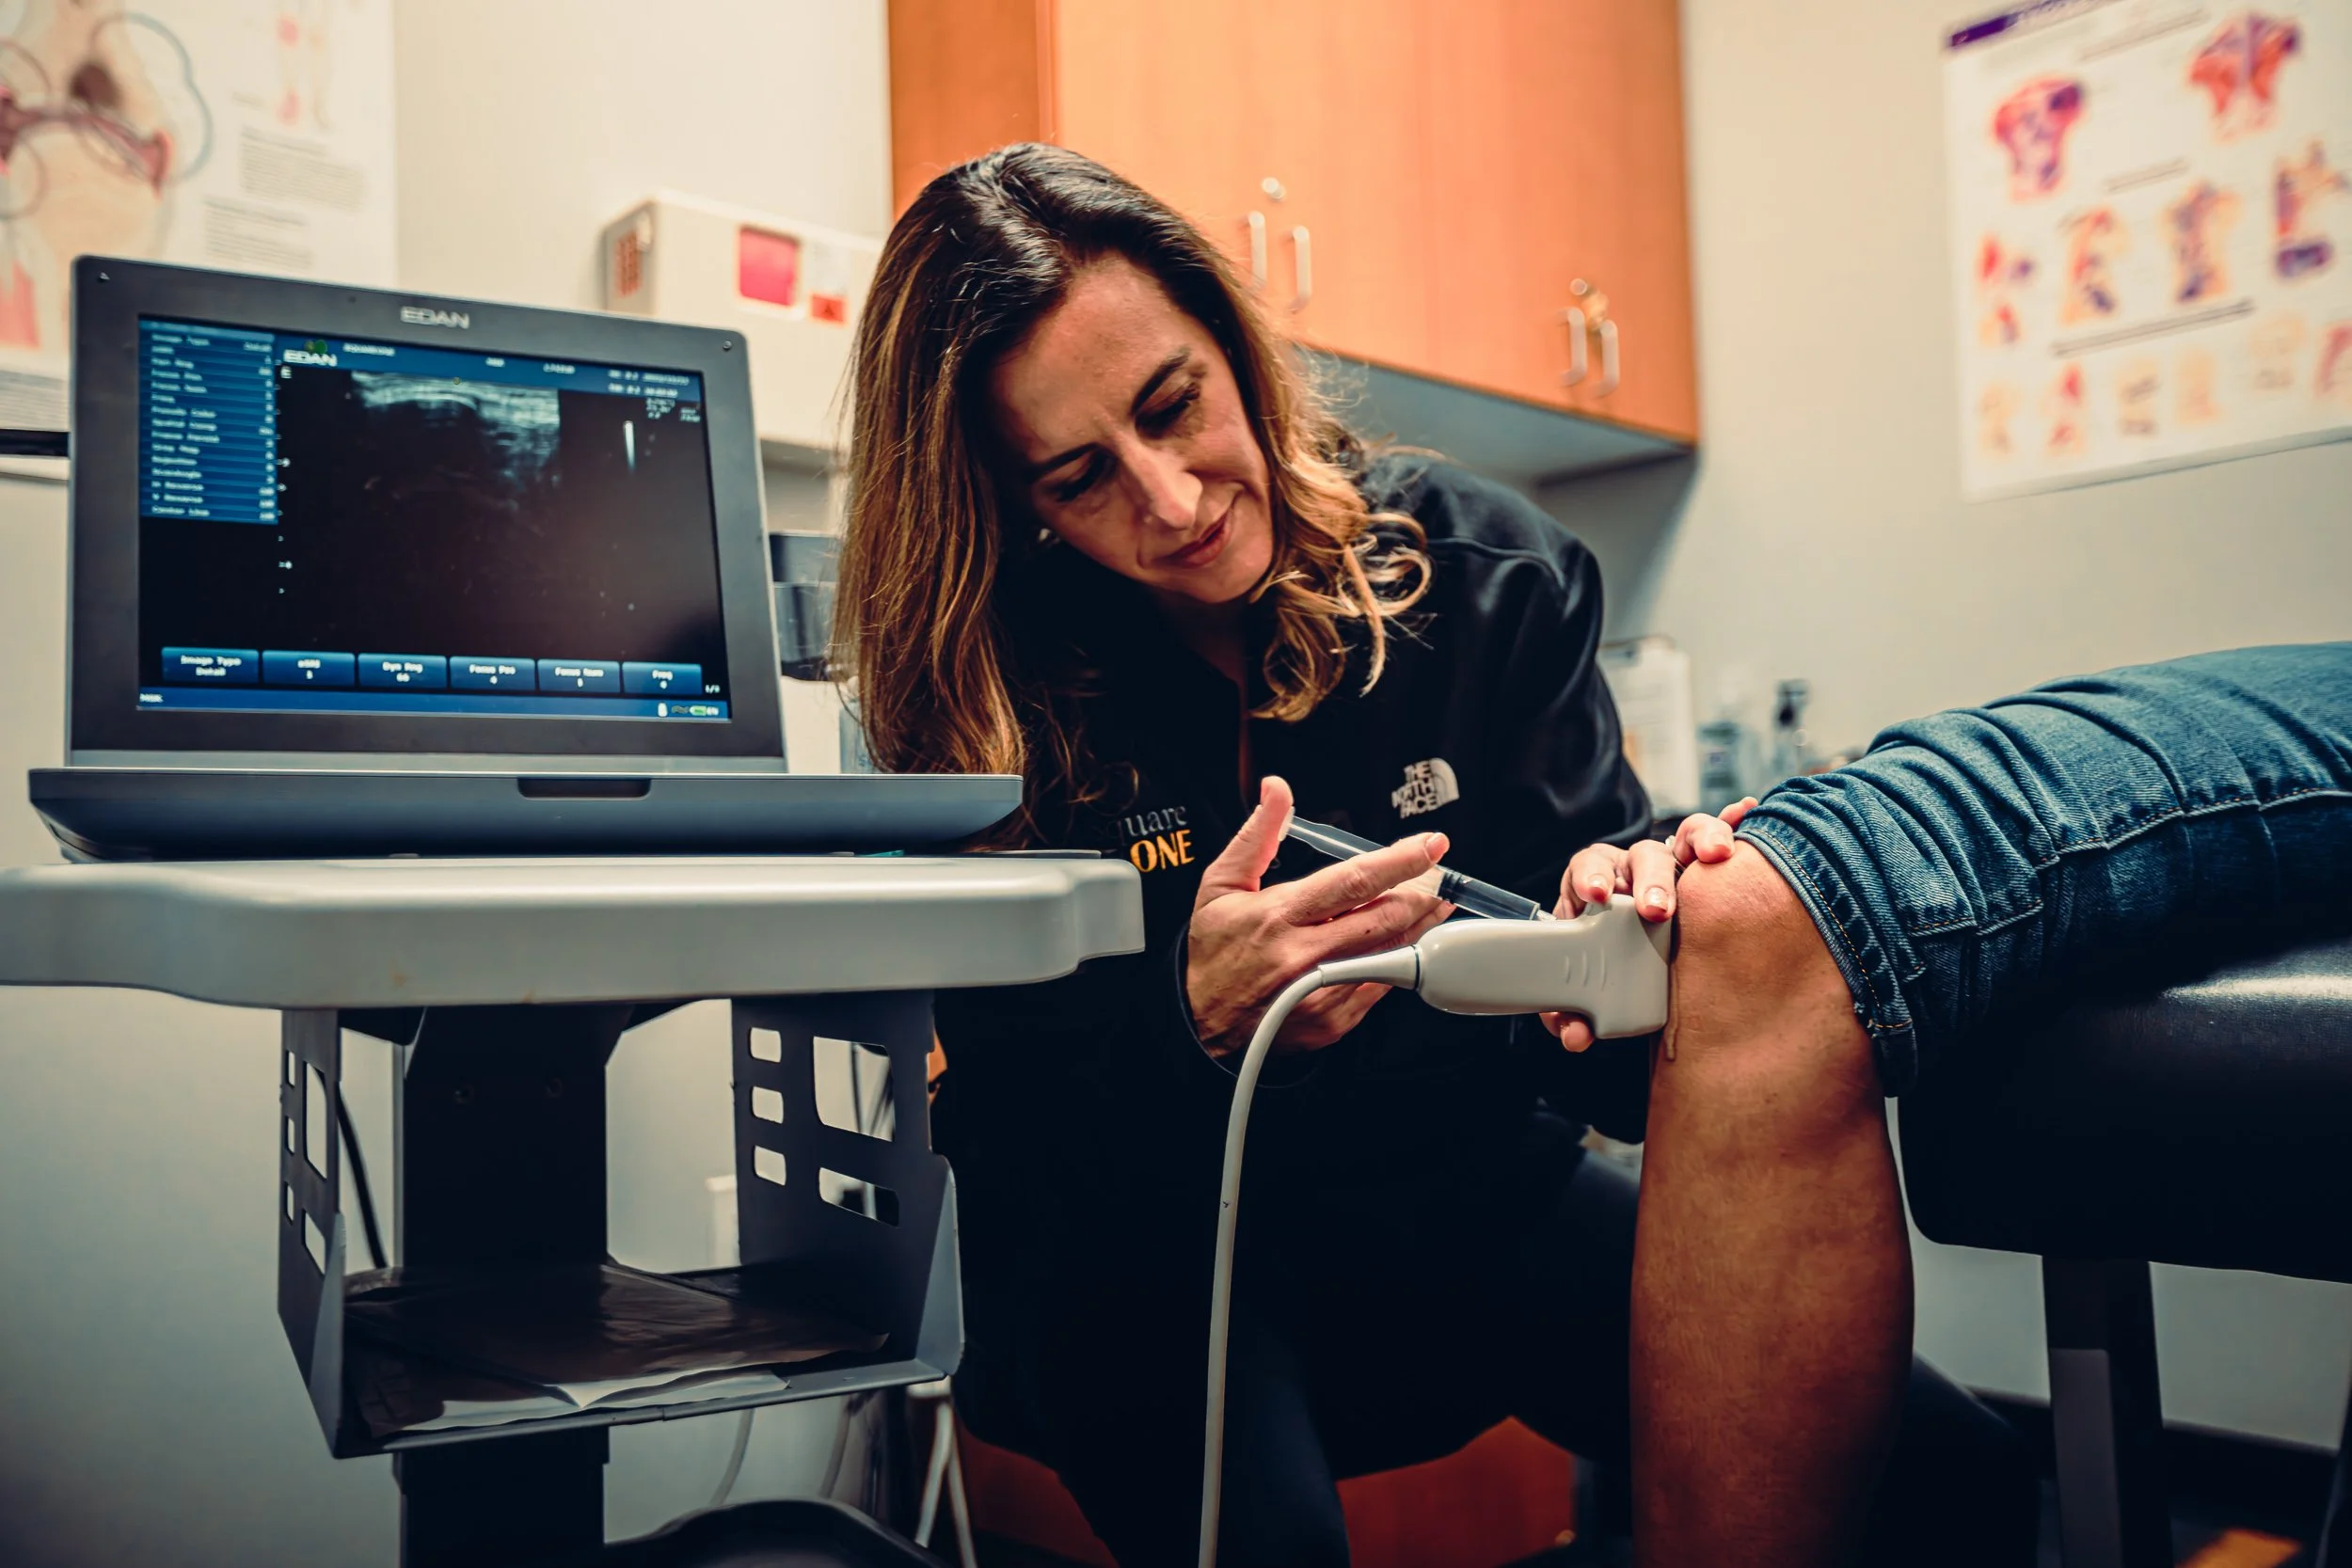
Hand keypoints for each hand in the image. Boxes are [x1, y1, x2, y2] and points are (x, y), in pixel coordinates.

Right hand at [1187, 775, 1454, 1054]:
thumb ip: (1257, 834)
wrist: (1201, 1021)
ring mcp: (1322, 992)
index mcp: (1279, 916)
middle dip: (1421, 894)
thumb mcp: (1221, 884)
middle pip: (1384, 919)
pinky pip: (1379, 986)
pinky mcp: (1333, 1020)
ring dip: (1420, 925)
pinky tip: (1403, 943)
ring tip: (1435, 903)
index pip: (1353, 882)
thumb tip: (1277, 789)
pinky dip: (1396, 960)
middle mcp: (1305, 955)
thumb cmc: (1213, 951)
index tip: (1431, 845)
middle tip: (1439, 876)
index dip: (1399, 861)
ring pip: (1390, 953)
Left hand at [1538, 798, 1758, 1051]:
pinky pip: (1720, 837)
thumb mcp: (1584, 988)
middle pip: (1644, 857)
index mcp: (1598, 885)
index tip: (1596, 896)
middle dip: (1652, 880)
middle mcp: (1636, 868)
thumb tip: (1575, 1036)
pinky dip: (1733, 822)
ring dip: (1702, 839)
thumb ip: (1573, 1010)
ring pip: (1686, 837)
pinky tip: (1747, 810)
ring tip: (1718, 854)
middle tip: (1656, 911)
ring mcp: (1676, 864)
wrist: (1631, 964)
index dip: (1592, 876)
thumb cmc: (1605, 969)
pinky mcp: (1707, 868)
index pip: (1590, 865)